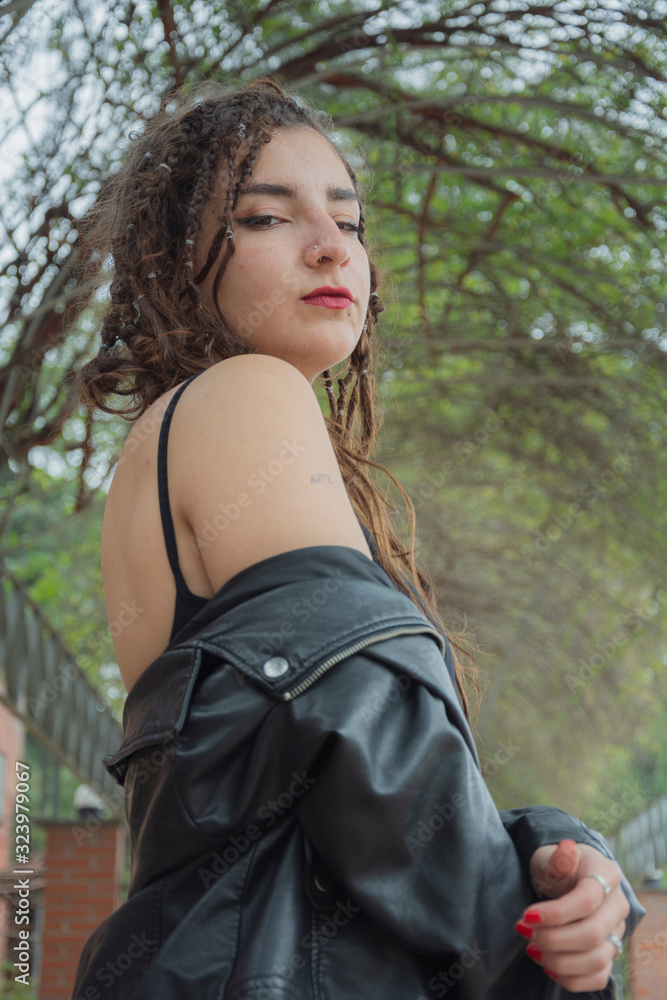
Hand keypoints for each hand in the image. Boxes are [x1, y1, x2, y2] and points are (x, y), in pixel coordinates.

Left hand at [515, 839, 630, 991]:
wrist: (570, 875)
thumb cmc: (559, 864)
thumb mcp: (554, 855)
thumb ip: (559, 858)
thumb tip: (566, 850)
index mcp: (607, 874)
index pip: (587, 901)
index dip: (556, 913)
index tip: (526, 916)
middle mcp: (618, 905)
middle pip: (592, 934)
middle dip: (553, 939)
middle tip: (524, 931)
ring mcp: (616, 931)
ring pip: (596, 960)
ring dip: (559, 961)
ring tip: (532, 949)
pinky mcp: (609, 952)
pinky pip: (598, 976)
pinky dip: (572, 979)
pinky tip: (548, 967)